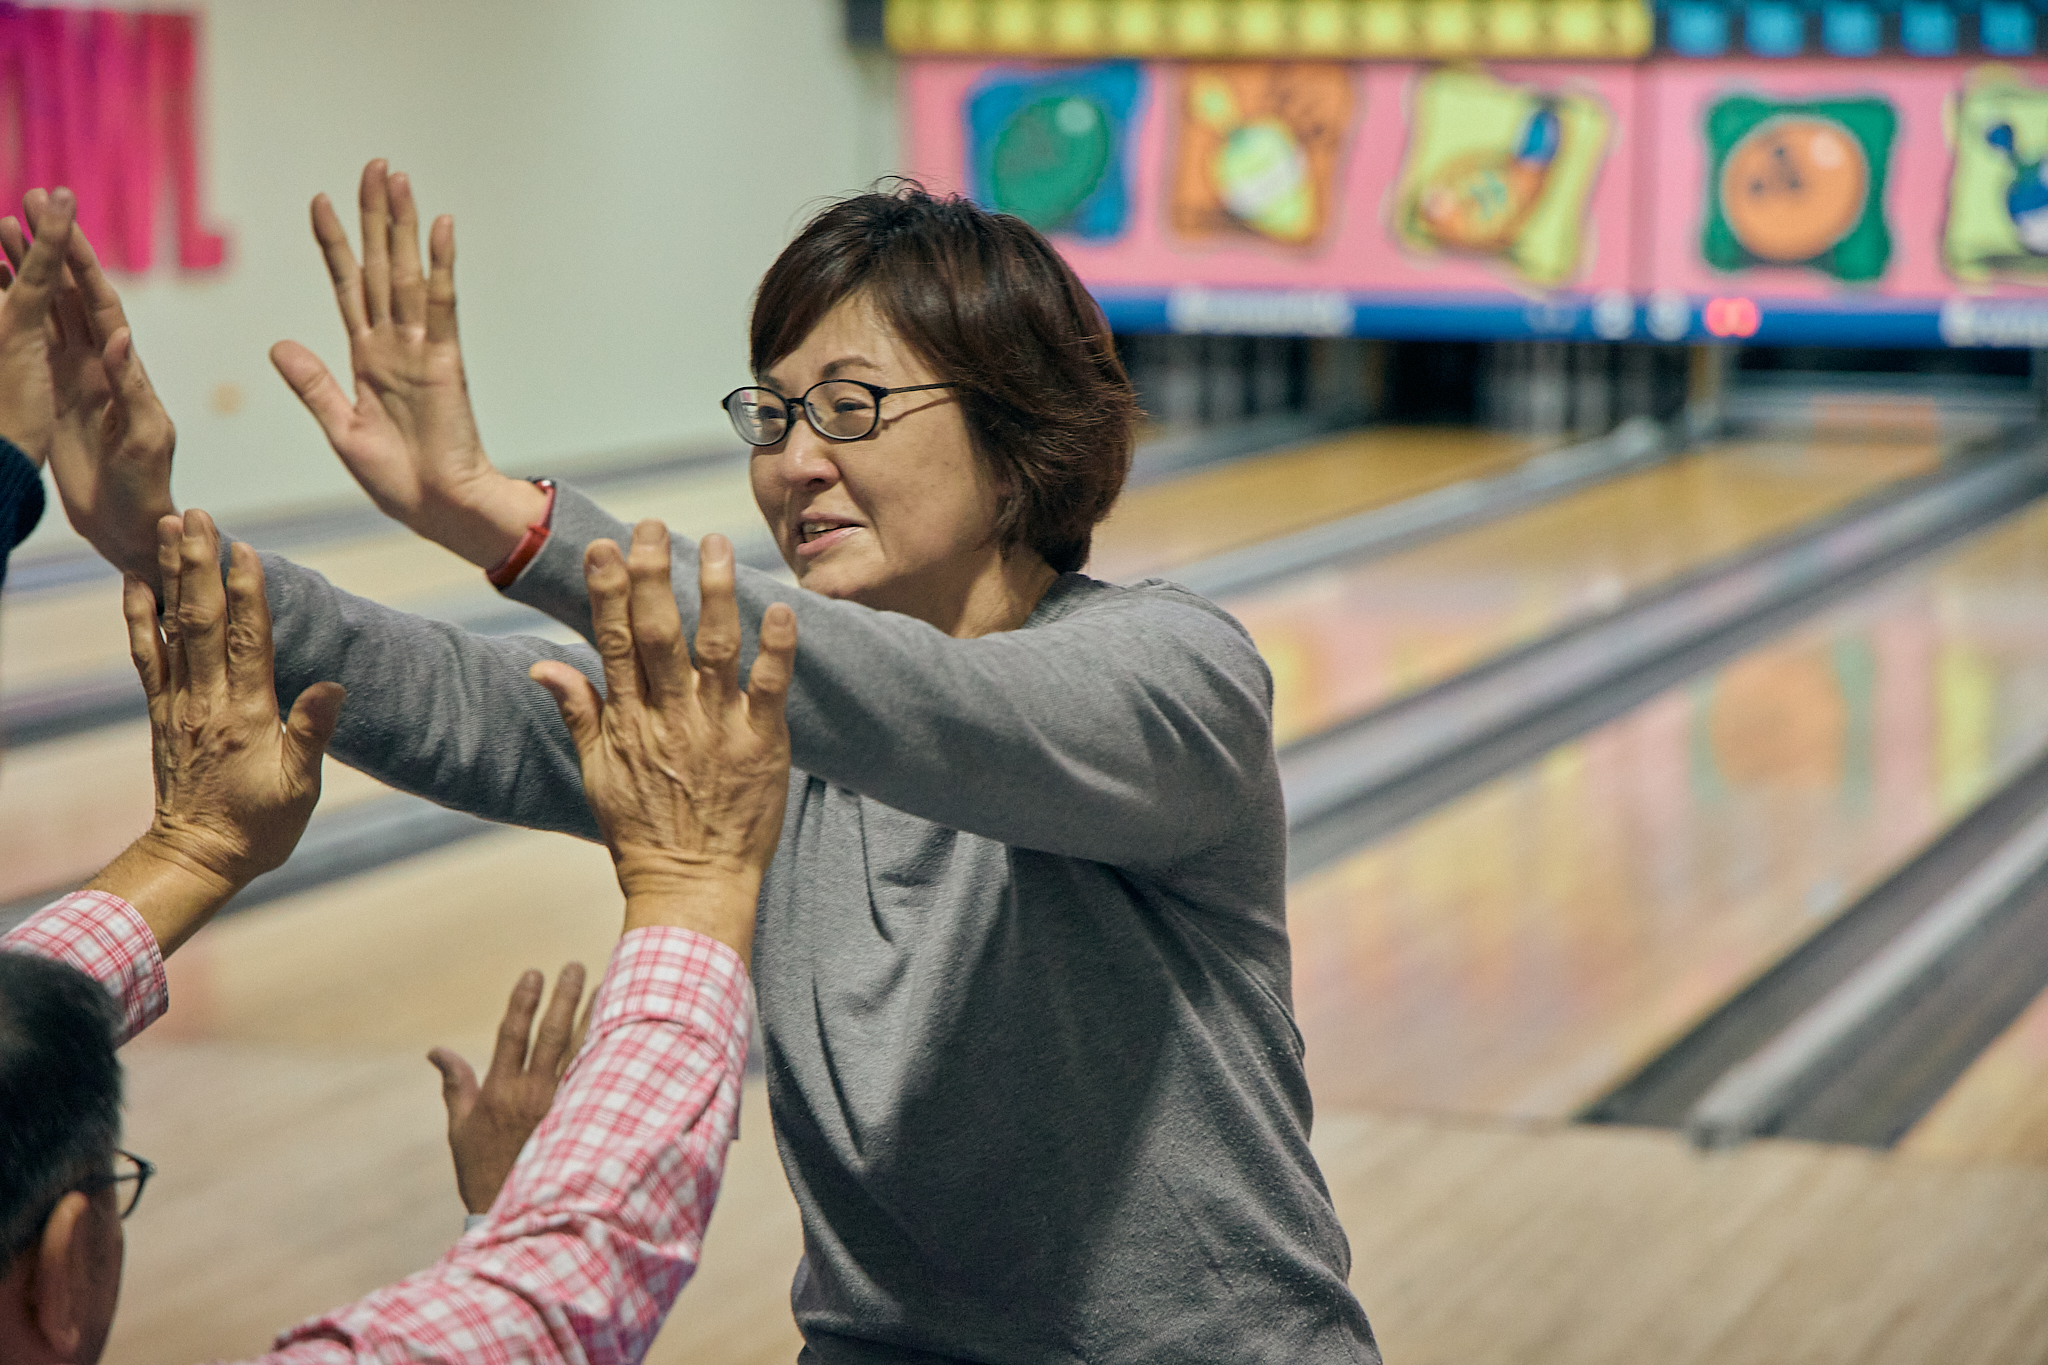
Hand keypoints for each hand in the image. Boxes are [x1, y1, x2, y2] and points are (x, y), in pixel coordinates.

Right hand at [0, 189, 178, 582]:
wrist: (129, 524)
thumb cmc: (145, 484)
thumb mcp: (144, 435)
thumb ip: (131, 387)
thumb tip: (119, 338)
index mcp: (123, 368)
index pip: (100, 303)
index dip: (82, 262)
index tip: (62, 220)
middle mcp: (99, 363)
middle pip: (70, 293)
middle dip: (51, 249)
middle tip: (25, 200)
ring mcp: (73, 377)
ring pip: (47, 310)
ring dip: (28, 270)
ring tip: (2, 229)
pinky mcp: (53, 396)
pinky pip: (31, 342)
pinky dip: (14, 311)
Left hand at [118, 511, 345, 937]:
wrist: (199, 858)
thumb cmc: (260, 827)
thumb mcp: (300, 789)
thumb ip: (311, 734)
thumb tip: (331, 686)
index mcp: (246, 717)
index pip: (249, 643)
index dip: (248, 594)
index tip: (244, 549)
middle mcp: (206, 701)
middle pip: (203, 621)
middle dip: (200, 565)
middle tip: (196, 515)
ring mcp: (178, 703)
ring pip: (172, 628)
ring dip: (170, 575)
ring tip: (167, 529)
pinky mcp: (160, 711)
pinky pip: (146, 656)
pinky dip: (140, 616)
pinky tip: (137, 582)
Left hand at [270, 159, 541, 568]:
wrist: (438, 508)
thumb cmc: (396, 479)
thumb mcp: (342, 430)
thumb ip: (314, 385)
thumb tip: (277, 343)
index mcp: (367, 359)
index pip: (348, 287)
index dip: (334, 245)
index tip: (319, 201)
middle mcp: (394, 344)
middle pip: (382, 266)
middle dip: (376, 216)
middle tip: (375, 166)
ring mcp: (421, 349)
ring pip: (409, 273)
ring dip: (404, 225)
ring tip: (398, 178)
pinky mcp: (446, 362)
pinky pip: (442, 304)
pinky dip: (442, 265)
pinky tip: (441, 228)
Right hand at [428, 962, 587, 1215]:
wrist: (516, 1215)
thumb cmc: (484, 1173)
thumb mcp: (461, 1130)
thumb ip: (456, 1085)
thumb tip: (437, 1050)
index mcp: (499, 1093)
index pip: (512, 1035)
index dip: (522, 1002)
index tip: (534, 973)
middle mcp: (532, 1095)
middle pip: (552, 1035)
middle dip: (564, 997)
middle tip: (576, 967)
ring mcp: (561, 1109)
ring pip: (582, 1053)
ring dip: (594, 1018)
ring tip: (608, 987)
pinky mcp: (584, 1123)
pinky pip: (599, 1080)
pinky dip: (610, 1054)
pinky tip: (624, 1034)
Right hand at [530, 526, 795, 963]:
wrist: (691, 890)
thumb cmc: (643, 835)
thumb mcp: (598, 776)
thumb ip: (580, 714)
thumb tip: (544, 667)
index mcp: (628, 722)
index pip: (612, 642)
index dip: (608, 592)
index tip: (605, 545)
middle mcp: (669, 718)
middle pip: (658, 634)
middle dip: (654, 576)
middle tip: (655, 525)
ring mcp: (716, 730)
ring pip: (714, 649)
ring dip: (715, 594)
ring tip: (716, 544)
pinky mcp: (761, 747)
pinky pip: (768, 689)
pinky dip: (775, 650)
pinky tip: (780, 610)